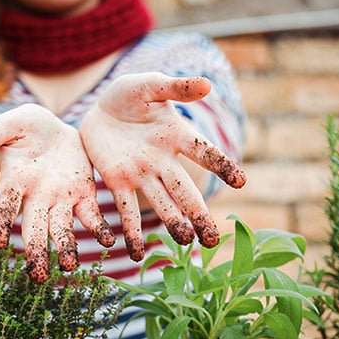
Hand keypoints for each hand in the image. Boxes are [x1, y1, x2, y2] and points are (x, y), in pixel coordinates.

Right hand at [0, 104, 114, 282]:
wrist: (53, 129)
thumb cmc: (24, 127)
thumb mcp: (8, 124)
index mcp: (14, 181)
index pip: (4, 206)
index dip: (0, 223)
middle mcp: (36, 197)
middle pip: (34, 228)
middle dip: (36, 251)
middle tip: (38, 276)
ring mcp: (60, 199)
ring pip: (62, 228)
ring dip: (66, 248)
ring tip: (70, 267)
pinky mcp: (83, 195)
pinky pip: (91, 215)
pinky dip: (99, 228)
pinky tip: (109, 240)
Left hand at [80, 72, 245, 260]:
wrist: (98, 108)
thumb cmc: (129, 94)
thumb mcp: (149, 85)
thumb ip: (175, 88)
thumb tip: (207, 84)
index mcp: (176, 136)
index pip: (204, 153)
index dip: (222, 165)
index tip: (240, 181)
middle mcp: (163, 161)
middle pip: (185, 190)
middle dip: (199, 214)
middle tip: (214, 238)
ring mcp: (142, 174)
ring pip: (161, 203)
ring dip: (173, 222)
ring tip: (185, 241)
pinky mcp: (118, 183)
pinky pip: (126, 209)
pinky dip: (131, 231)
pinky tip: (136, 254)